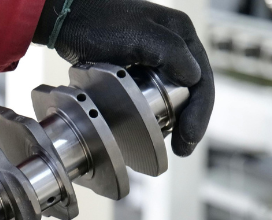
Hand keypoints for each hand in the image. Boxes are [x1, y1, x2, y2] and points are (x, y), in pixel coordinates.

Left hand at [33, 0, 213, 156]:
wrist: (69, 19)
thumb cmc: (97, 22)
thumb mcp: (137, 35)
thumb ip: (169, 52)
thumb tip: (195, 79)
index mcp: (181, 34)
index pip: (203, 79)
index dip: (199, 112)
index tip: (189, 138)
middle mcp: (176, 45)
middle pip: (193, 90)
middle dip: (190, 121)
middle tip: (183, 149)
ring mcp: (159, 57)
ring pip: (178, 94)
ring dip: (177, 119)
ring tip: (172, 143)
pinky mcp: (141, 69)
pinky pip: (159, 94)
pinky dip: (160, 113)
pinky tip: (154, 128)